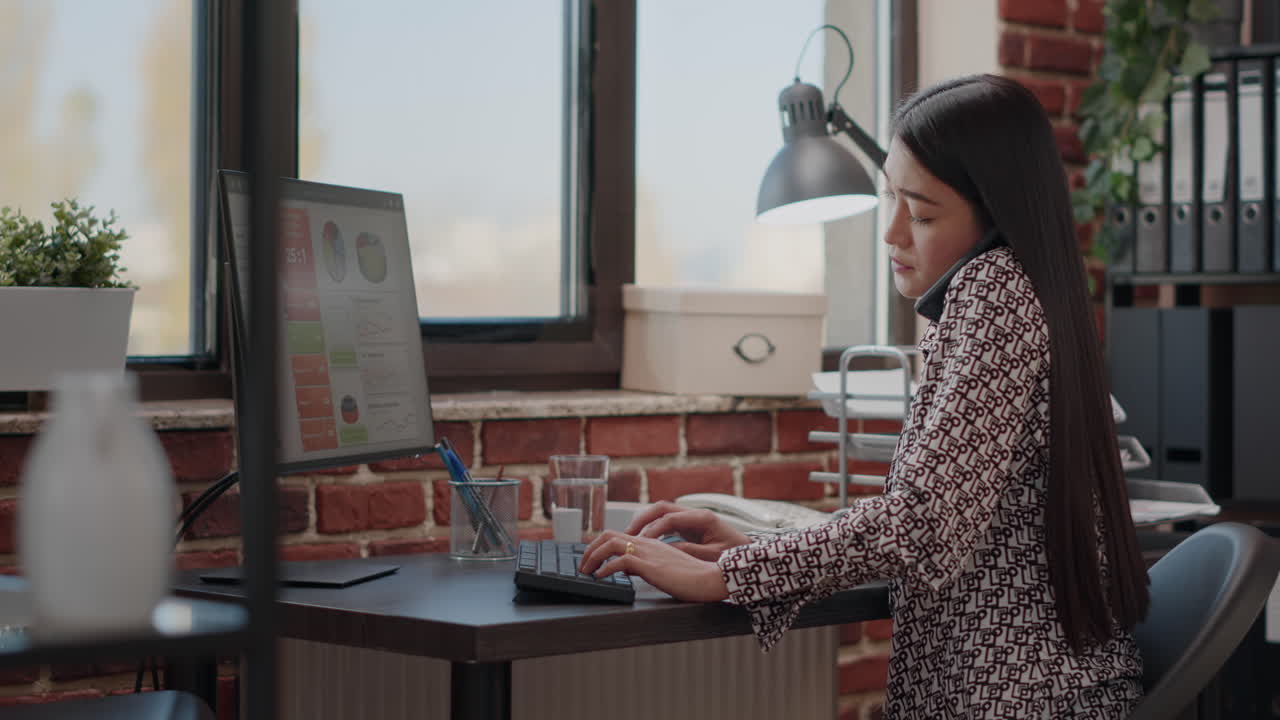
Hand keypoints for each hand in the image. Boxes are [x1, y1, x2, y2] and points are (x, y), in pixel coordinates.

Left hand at [578, 530, 728, 602]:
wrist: (710, 579)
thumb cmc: (692, 577)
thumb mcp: (664, 568)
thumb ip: (645, 566)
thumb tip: (626, 569)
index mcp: (651, 543)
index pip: (618, 536)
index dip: (599, 545)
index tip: (591, 559)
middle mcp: (647, 544)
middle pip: (609, 535)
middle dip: (590, 549)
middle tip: (583, 565)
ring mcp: (648, 553)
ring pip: (610, 543)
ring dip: (593, 556)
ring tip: (586, 570)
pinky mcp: (651, 566)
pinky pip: (620, 562)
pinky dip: (605, 568)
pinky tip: (601, 577)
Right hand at [626, 501, 752, 560]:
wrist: (747, 554)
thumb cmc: (734, 554)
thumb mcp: (713, 556)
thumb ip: (691, 552)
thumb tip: (668, 551)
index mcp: (702, 518)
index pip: (671, 518)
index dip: (655, 529)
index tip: (642, 541)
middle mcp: (694, 514)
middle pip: (662, 508)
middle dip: (643, 519)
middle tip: (628, 534)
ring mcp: (690, 519)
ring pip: (661, 514)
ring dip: (645, 523)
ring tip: (630, 536)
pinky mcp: (688, 527)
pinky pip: (665, 523)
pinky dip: (652, 529)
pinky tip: (643, 540)